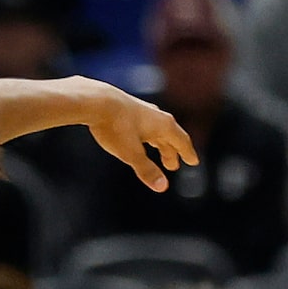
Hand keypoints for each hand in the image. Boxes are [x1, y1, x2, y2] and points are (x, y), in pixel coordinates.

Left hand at [62, 77, 196, 191]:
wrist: (94, 100)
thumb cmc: (115, 126)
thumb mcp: (131, 153)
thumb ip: (146, 169)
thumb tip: (163, 187)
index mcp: (163, 125)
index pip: (181, 141)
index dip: (187, 153)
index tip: (193, 162)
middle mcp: (156, 115)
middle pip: (168, 136)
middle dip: (171, 151)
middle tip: (171, 166)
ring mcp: (141, 110)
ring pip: (154, 129)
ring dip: (158, 142)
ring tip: (158, 149)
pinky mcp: (126, 107)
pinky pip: (141, 123)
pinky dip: (145, 133)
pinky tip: (137, 133)